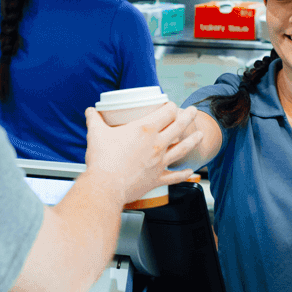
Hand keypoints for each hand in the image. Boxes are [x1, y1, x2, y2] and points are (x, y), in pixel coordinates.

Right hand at [84, 103, 201, 205]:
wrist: (105, 187)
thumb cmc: (102, 161)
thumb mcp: (96, 134)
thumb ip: (94, 120)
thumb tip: (90, 112)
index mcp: (144, 130)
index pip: (165, 112)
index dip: (171, 106)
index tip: (171, 104)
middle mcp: (156, 144)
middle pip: (179, 127)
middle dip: (188, 117)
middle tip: (193, 111)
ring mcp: (159, 162)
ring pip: (182, 149)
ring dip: (193, 141)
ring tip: (201, 135)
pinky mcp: (157, 178)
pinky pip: (174, 176)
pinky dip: (184, 174)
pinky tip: (190, 171)